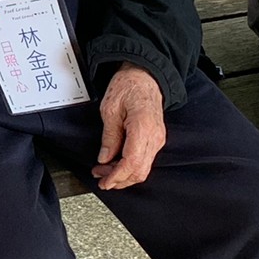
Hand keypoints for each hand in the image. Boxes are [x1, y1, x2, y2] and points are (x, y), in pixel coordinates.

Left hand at [91, 65, 165, 191]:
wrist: (145, 75)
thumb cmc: (128, 85)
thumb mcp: (110, 109)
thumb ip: (109, 137)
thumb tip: (104, 159)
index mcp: (143, 128)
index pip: (131, 163)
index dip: (117, 177)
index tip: (104, 182)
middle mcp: (155, 136)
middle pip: (139, 171)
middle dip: (118, 179)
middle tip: (100, 176)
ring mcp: (158, 138)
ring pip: (143, 168)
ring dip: (124, 174)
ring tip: (105, 170)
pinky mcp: (156, 138)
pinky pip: (145, 160)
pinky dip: (130, 166)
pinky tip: (116, 163)